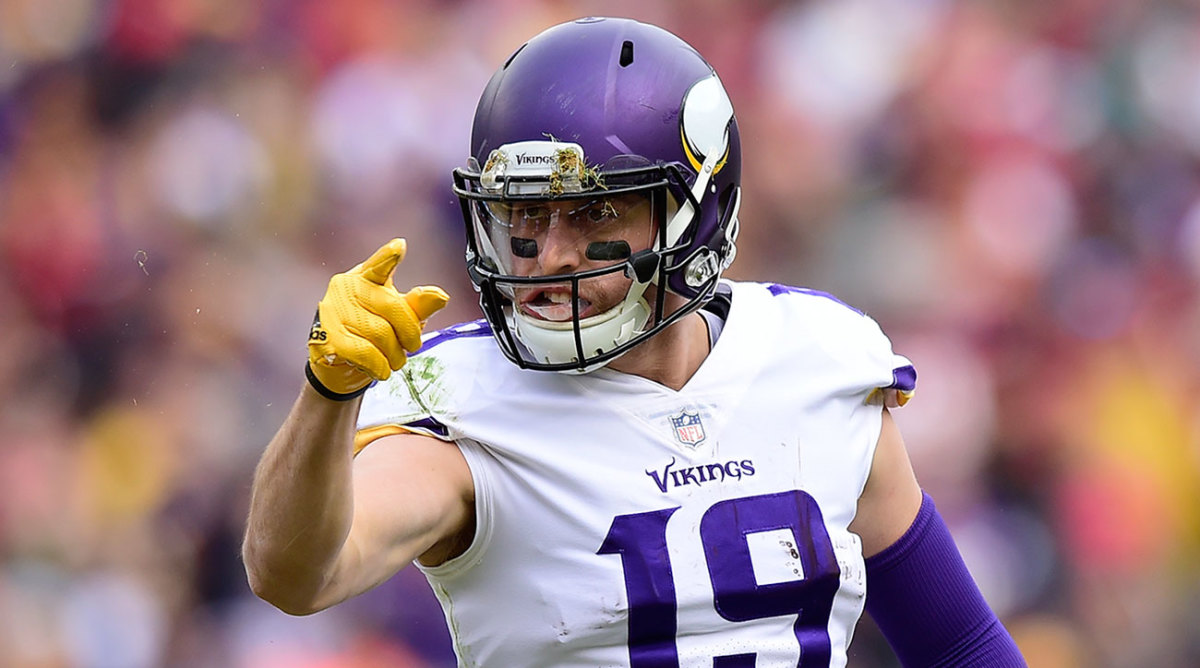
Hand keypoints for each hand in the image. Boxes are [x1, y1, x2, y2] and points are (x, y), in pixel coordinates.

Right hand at [307, 238, 448, 398]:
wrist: (339, 367)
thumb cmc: (370, 334)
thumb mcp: (396, 317)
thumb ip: (417, 306)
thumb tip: (441, 296)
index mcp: (365, 277)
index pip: (378, 266)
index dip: (388, 257)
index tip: (399, 247)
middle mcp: (345, 288)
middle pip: (393, 308)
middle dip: (410, 334)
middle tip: (411, 346)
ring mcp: (333, 312)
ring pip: (381, 335)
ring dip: (395, 356)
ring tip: (393, 360)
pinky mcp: (327, 338)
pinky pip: (366, 354)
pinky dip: (380, 366)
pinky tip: (380, 369)